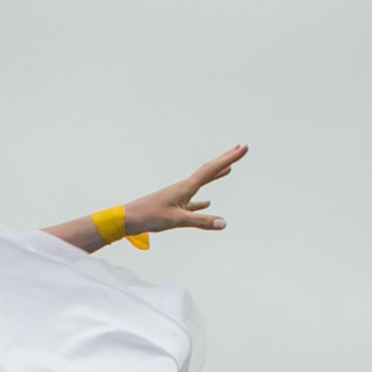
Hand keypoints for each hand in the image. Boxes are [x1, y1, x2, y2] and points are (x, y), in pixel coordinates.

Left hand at [123, 145, 245, 235]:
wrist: (128, 219)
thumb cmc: (150, 216)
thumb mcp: (177, 220)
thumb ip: (201, 221)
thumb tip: (224, 223)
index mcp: (186, 187)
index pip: (212, 169)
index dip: (229, 158)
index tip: (244, 148)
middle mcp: (183, 187)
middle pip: (208, 170)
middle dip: (225, 160)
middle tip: (240, 148)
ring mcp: (178, 196)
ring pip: (202, 183)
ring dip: (216, 175)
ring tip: (228, 169)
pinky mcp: (173, 207)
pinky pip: (193, 201)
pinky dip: (202, 201)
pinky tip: (207, 203)